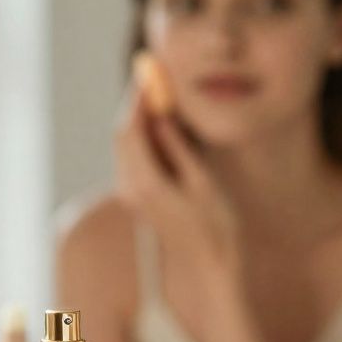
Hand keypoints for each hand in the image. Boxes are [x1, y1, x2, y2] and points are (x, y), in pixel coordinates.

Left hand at [115, 85, 243, 331]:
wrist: (212, 267)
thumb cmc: (217, 227)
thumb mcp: (203, 183)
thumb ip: (178, 148)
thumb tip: (160, 118)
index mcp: (146, 183)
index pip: (131, 129)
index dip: (138, 99)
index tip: (150, 74)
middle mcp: (132, 189)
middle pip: (123, 136)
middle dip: (136, 106)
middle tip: (153, 79)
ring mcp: (134, 196)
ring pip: (126, 147)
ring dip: (139, 121)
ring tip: (158, 97)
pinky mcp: (142, 200)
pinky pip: (134, 160)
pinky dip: (143, 139)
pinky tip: (161, 128)